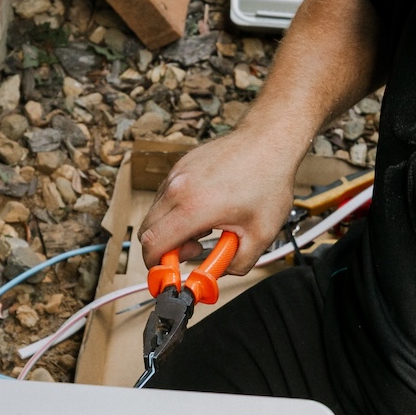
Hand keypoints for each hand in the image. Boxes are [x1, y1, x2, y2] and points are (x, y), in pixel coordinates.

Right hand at [137, 124, 302, 271]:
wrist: (268, 140)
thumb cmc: (267, 180)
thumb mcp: (261, 234)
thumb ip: (237, 263)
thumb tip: (219, 271)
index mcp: (193, 207)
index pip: (152, 245)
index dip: (157, 266)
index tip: (172, 274)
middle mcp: (178, 188)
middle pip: (147, 231)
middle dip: (165, 250)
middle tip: (195, 250)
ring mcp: (176, 175)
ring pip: (155, 214)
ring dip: (172, 229)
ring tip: (206, 227)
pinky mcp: (180, 167)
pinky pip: (165, 197)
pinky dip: (177, 211)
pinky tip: (206, 208)